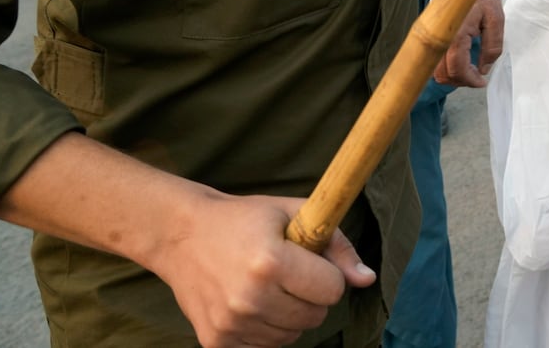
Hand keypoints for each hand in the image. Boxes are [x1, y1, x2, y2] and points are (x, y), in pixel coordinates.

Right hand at [149, 191, 373, 347]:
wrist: (181, 236)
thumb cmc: (245, 220)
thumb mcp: (294, 213)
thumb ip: (337, 245)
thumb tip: (367, 280)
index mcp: (270, 262)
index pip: (332, 290)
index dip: (328, 274)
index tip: (311, 262)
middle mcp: (249, 298)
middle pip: (315, 317)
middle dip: (311, 296)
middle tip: (289, 273)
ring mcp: (231, 324)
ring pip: (292, 337)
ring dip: (289, 315)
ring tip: (269, 286)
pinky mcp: (217, 342)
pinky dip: (267, 329)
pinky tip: (251, 303)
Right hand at [432, 0, 504, 87]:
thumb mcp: (496, 21)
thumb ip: (492, 48)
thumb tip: (483, 69)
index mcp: (456, 33)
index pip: (456, 68)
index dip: (469, 81)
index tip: (481, 82)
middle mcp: (440, 36)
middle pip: (441, 73)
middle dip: (460, 80)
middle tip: (477, 77)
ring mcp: (434, 33)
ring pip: (435, 67)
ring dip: (452, 75)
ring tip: (470, 70)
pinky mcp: (433, 31)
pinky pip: (435, 57)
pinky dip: (446, 65)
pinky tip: (462, 61)